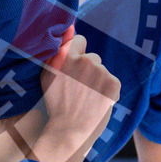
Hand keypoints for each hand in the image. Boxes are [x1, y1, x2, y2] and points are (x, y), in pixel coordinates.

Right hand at [40, 26, 120, 140]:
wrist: (69, 129)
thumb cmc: (56, 103)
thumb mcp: (47, 75)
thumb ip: (56, 53)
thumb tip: (68, 32)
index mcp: (67, 56)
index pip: (80, 40)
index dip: (77, 53)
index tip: (74, 66)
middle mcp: (85, 60)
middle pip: (92, 58)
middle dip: (87, 69)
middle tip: (79, 88)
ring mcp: (101, 72)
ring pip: (101, 71)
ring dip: (97, 80)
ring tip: (87, 97)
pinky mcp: (114, 83)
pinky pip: (111, 81)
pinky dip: (106, 90)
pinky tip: (96, 101)